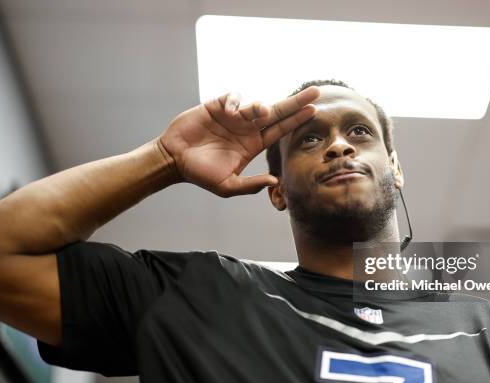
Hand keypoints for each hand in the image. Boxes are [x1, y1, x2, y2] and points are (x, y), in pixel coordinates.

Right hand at [158, 87, 318, 196]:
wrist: (174, 159)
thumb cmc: (200, 174)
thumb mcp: (227, 186)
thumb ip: (251, 185)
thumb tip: (275, 181)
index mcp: (253, 144)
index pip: (281, 129)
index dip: (297, 120)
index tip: (314, 110)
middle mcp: (247, 128)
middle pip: (277, 112)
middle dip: (296, 102)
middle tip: (315, 91)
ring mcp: (234, 116)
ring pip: (256, 105)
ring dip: (261, 107)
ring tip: (261, 112)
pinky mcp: (218, 106)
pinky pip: (234, 98)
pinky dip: (236, 101)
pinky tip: (230, 112)